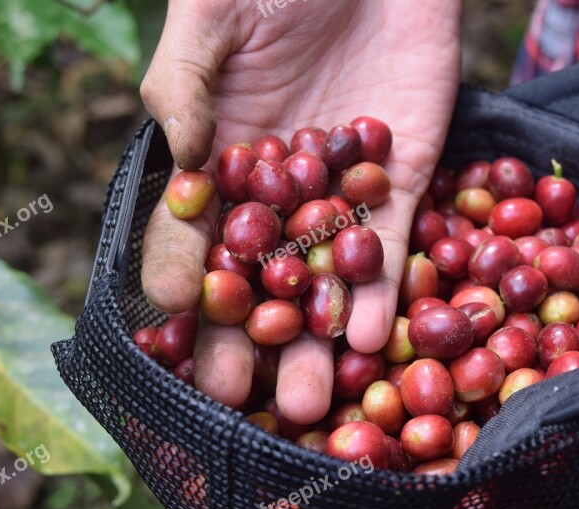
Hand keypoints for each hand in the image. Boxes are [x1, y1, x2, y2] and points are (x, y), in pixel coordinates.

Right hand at [140, 0, 460, 423]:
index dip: (184, 271)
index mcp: (221, 154)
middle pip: (257, 275)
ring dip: (314, 338)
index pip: (193, 229)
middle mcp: (279, 188)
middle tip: (234, 399)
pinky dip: (382, 291)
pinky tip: (368, 339)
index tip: (176, 315)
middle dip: (245, 337)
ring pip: (324, 277)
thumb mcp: (213, 14)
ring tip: (306, 400)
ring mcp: (342, 190)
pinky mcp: (403, 180)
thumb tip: (183, 164)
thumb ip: (184, 85)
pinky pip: (390, 245)